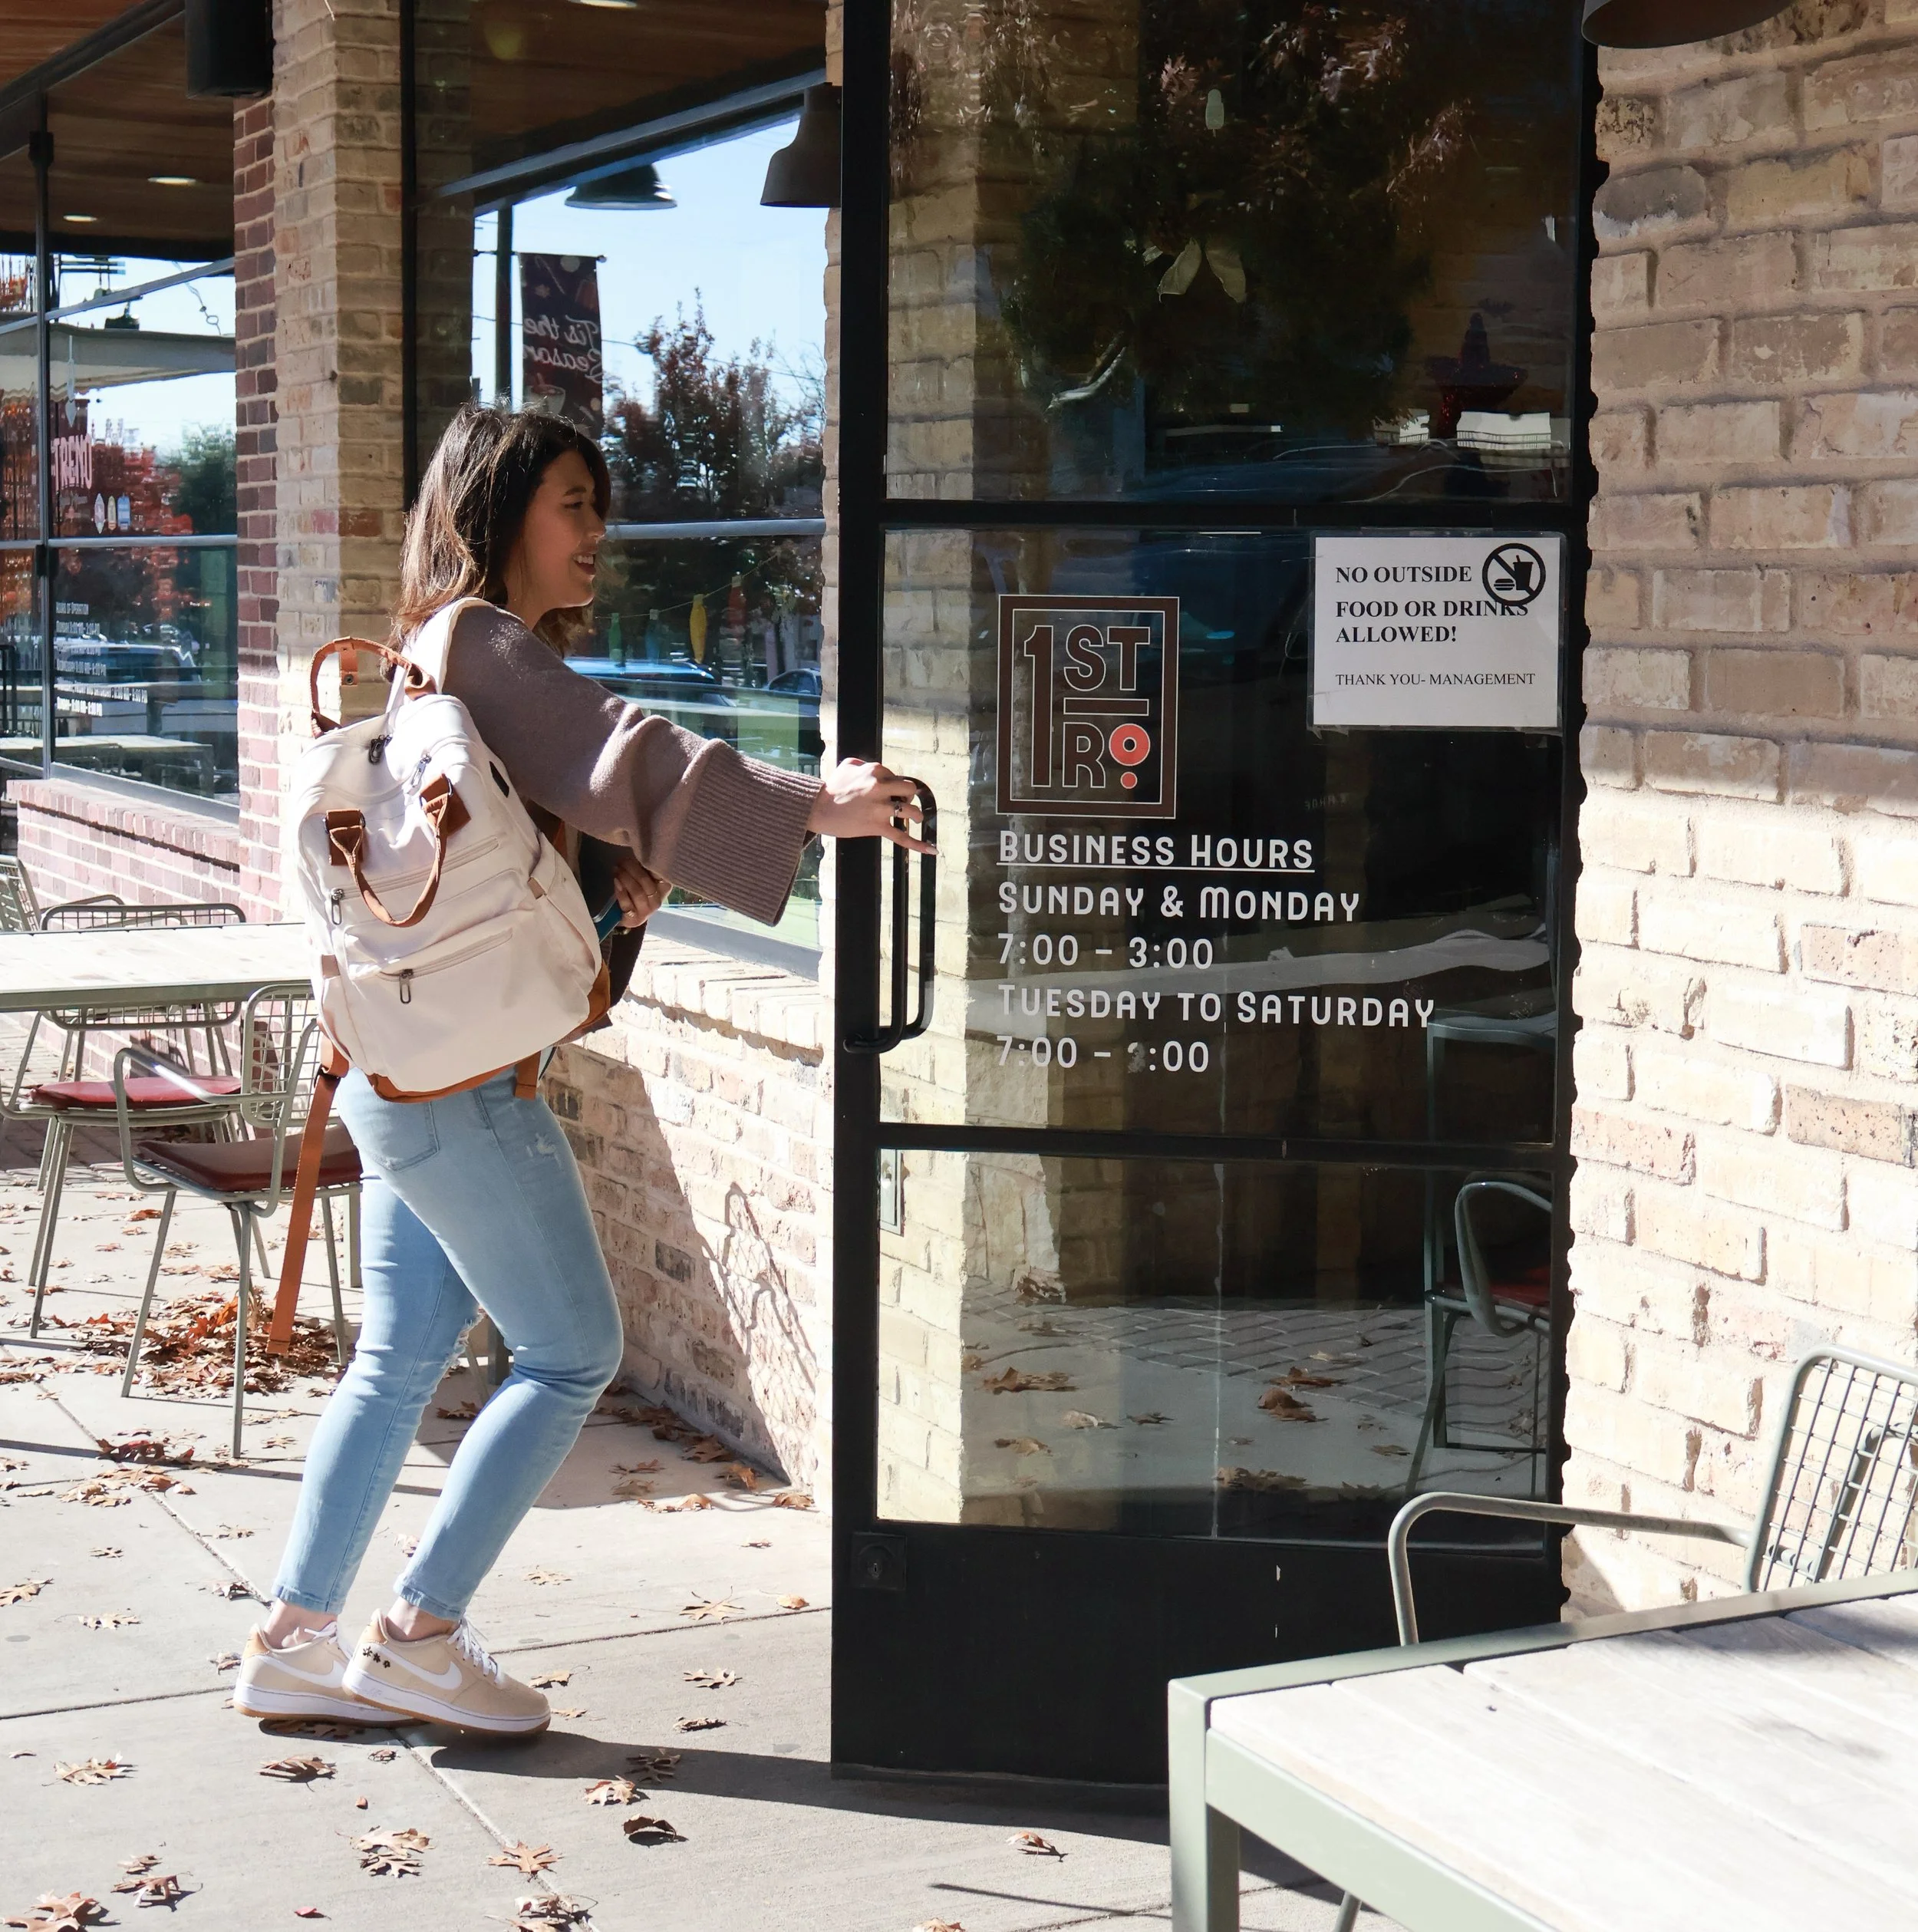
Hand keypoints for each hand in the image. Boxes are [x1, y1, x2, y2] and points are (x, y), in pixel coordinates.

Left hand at [612, 851, 667, 927]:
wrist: (625, 913)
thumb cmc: (635, 889)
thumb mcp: (642, 875)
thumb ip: (644, 866)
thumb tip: (640, 850)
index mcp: (665, 886)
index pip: (660, 872)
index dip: (647, 863)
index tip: (638, 854)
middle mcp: (659, 900)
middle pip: (646, 882)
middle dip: (631, 869)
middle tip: (621, 861)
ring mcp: (648, 911)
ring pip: (637, 892)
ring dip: (625, 879)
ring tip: (616, 870)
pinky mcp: (635, 919)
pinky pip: (627, 903)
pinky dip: (620, 892)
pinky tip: (616, 882)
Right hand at [807, 759, 932, 853]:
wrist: (816, 809)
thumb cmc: (830, 788)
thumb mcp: (847, 766)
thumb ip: (863, 764)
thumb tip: (874, 767)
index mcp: (874, 771)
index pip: (896, 776)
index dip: (894, 786)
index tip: (887, 792)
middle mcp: (880, 787)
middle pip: (910, 790)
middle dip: (908, 798)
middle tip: (901, 804)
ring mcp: (879, 808)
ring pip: (911, 812)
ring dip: (914, 816)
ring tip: (912, 819)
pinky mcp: (876, 826)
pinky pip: (902, 837)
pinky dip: (919, 845)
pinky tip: (933, 850)